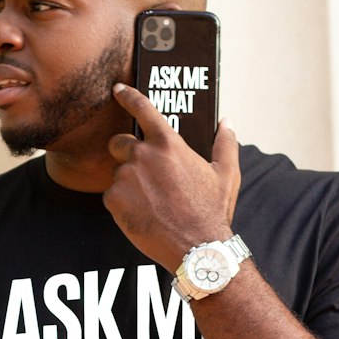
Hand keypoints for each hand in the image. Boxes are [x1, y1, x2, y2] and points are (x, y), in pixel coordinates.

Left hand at [103, 83, 240, 271]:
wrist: (195, 248)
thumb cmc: (212, 211)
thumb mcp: (226, 174)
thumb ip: (225, 143)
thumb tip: (227, 121)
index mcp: (168, 143)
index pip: (142, 109)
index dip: (128, 96)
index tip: (117, 90)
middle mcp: (143, 154)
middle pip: (118, 143)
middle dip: (125, 154)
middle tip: (143, 175)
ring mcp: (125, 177)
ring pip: (117, 174)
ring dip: (128, 185)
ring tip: (151, 204)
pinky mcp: (113, 199)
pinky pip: (111, 196)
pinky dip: (122, 205)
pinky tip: (143, 216)